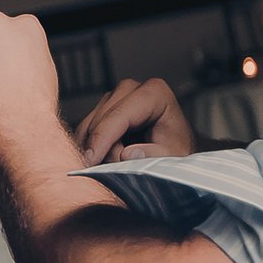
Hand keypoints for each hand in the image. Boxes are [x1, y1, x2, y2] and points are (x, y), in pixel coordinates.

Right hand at [73, 77, 196, 164]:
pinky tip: (103, 162)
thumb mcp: (174, 157)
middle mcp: (131, 89)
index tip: (91, 160)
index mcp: (154, 92)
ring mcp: (114, 97)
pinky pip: (85, 131)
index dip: (103, 139)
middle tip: (114, 173)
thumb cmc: (177, 151)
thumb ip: (153, 156)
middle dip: (102, 148)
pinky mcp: (102, 109)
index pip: (119, 115)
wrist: (175, 150)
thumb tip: (127, 154)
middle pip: (100, 120)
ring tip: (113, 169)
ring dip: (94, 151)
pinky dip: (89, 148)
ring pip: (88, 127)